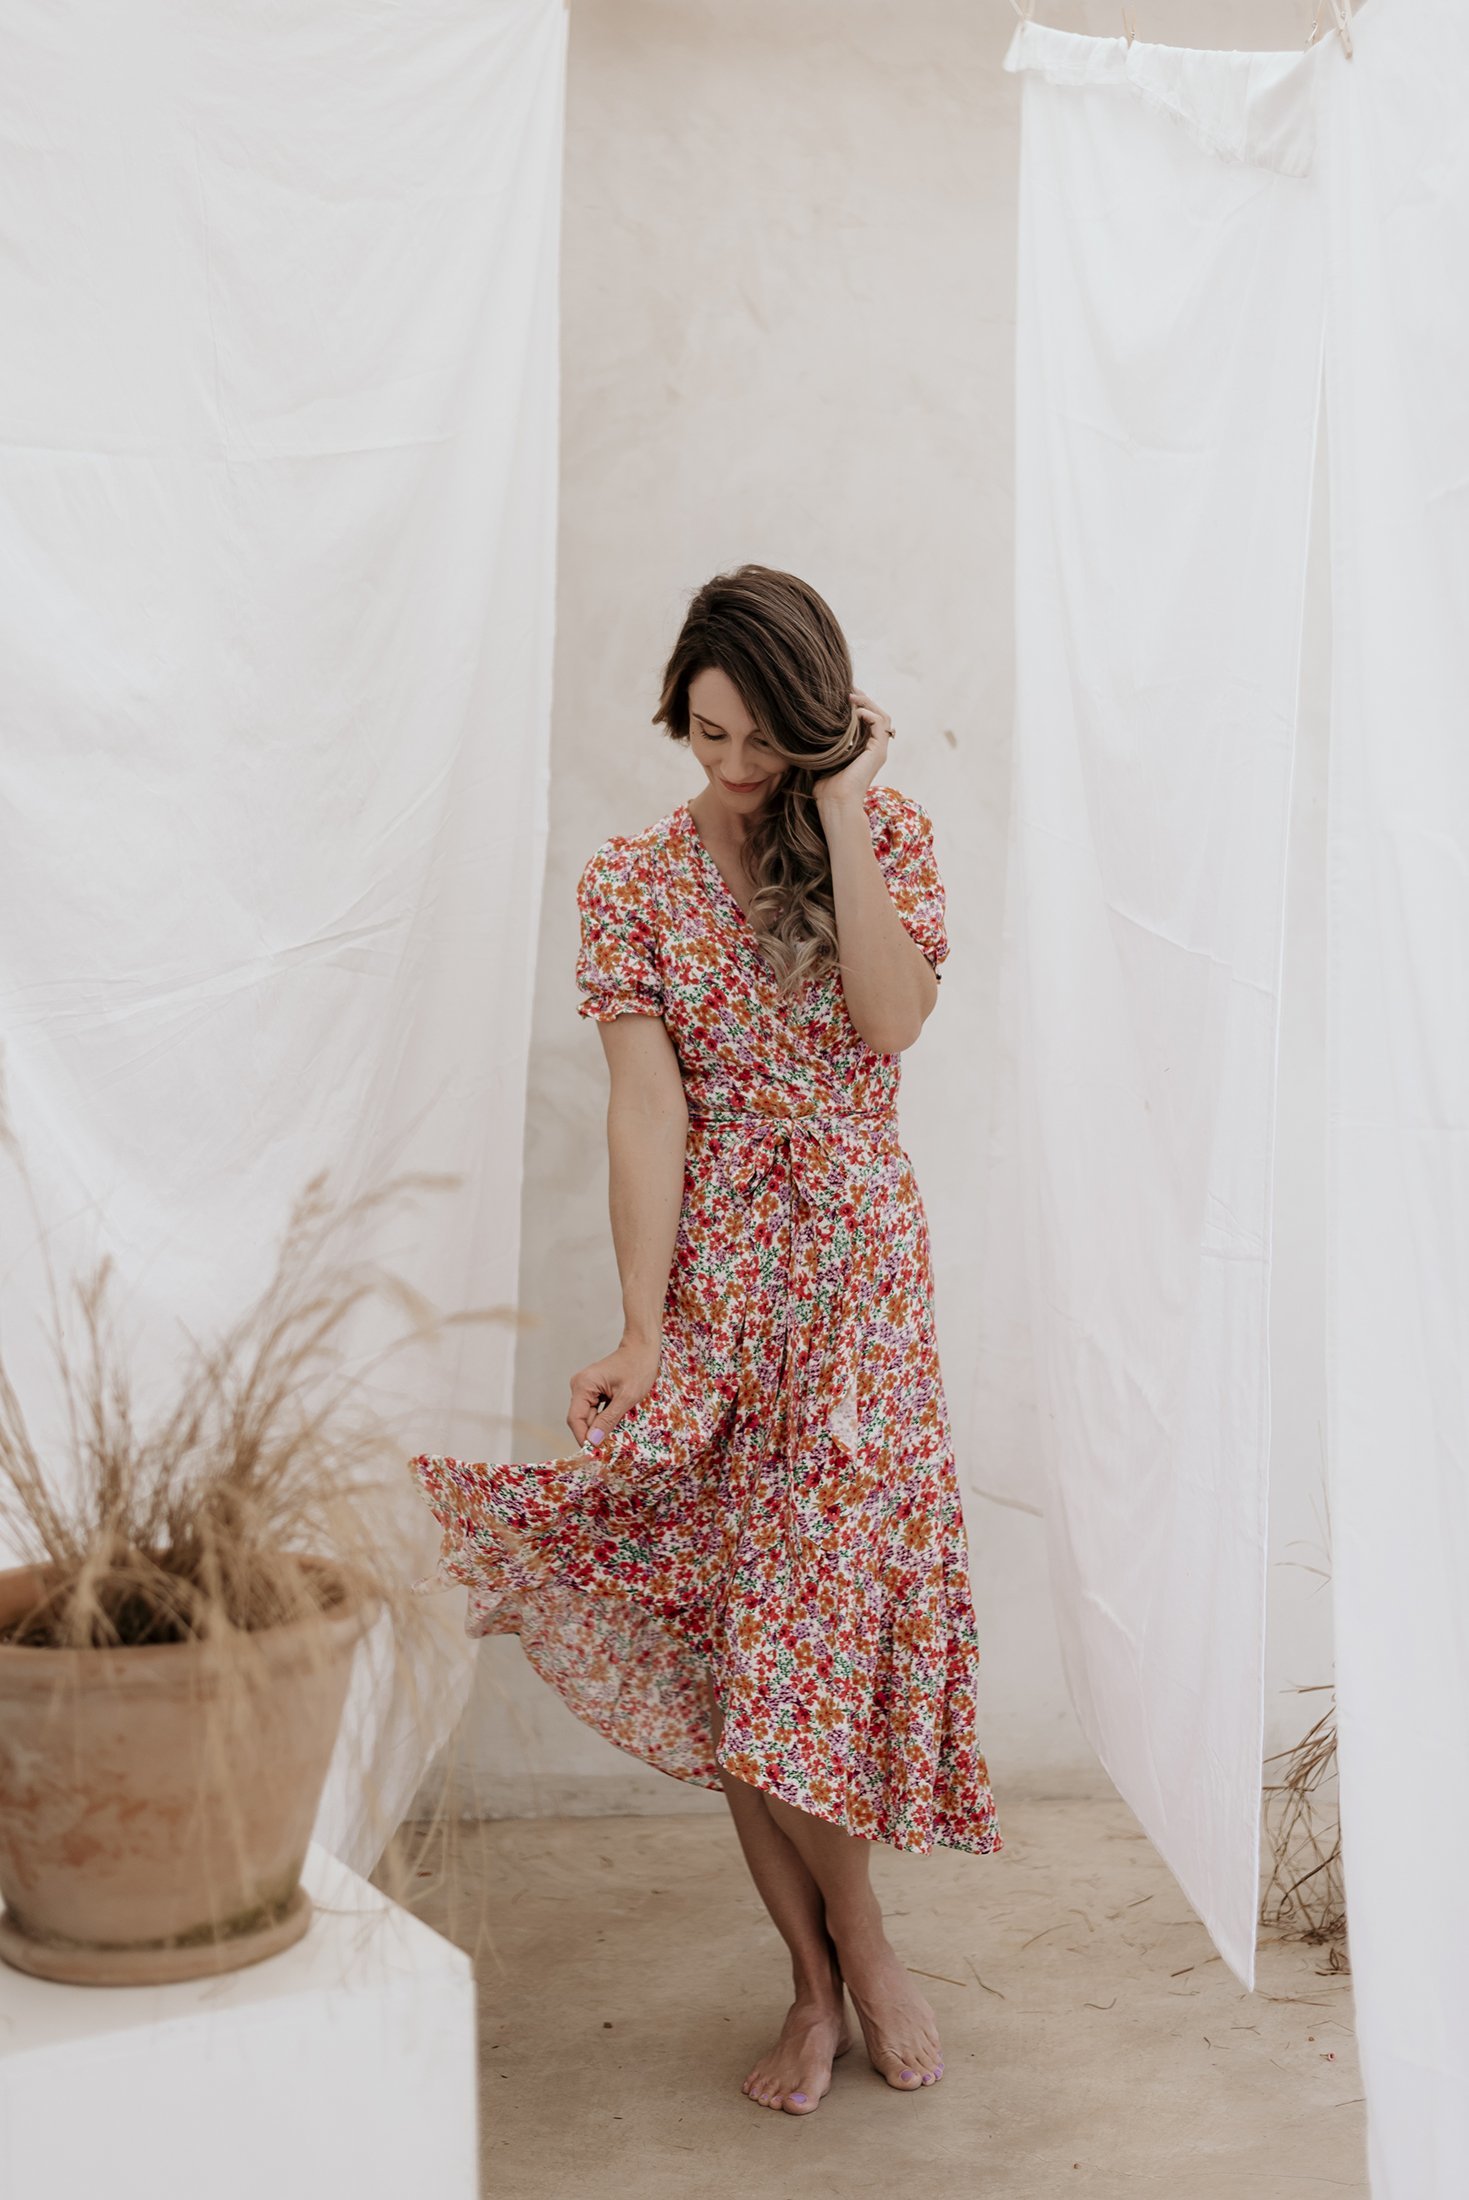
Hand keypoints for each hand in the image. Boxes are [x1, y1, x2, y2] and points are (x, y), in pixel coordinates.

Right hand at [567, 1335, 660, 1452]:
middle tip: (612, 1448)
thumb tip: (593, 1441)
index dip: (583, 1439)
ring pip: (589, 1416)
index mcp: (583, 1385)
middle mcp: (579, 1385)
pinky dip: (605, 1418)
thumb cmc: (638, 1367)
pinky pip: (595, 1409)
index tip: (595, 1455)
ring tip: (618, 1434)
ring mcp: (585, 1387)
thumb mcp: (627, 1397)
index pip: (576, 1420)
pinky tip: (618, 1421)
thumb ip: (608, 1420)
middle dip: (594, 1434)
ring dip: (601, 1427)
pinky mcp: (593, 1389)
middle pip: (581, 1419)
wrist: (643, 1347)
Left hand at [816, 687, 892, 810]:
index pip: (867, 720)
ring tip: (850, 697)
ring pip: (882, 716)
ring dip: (867, 703)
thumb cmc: (826, 787)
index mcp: (864, 749)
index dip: (857, 705)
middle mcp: (875, 748)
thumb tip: (807, 729)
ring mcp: (879, 750)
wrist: (835, 802)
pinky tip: (854, 712)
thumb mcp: (823, 758)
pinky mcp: (879, 751)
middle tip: (847, 689)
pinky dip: (869, 713)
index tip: (840, 695)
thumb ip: (824, 744)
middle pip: (876, 714)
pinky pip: (880, 723)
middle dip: (863, 699)